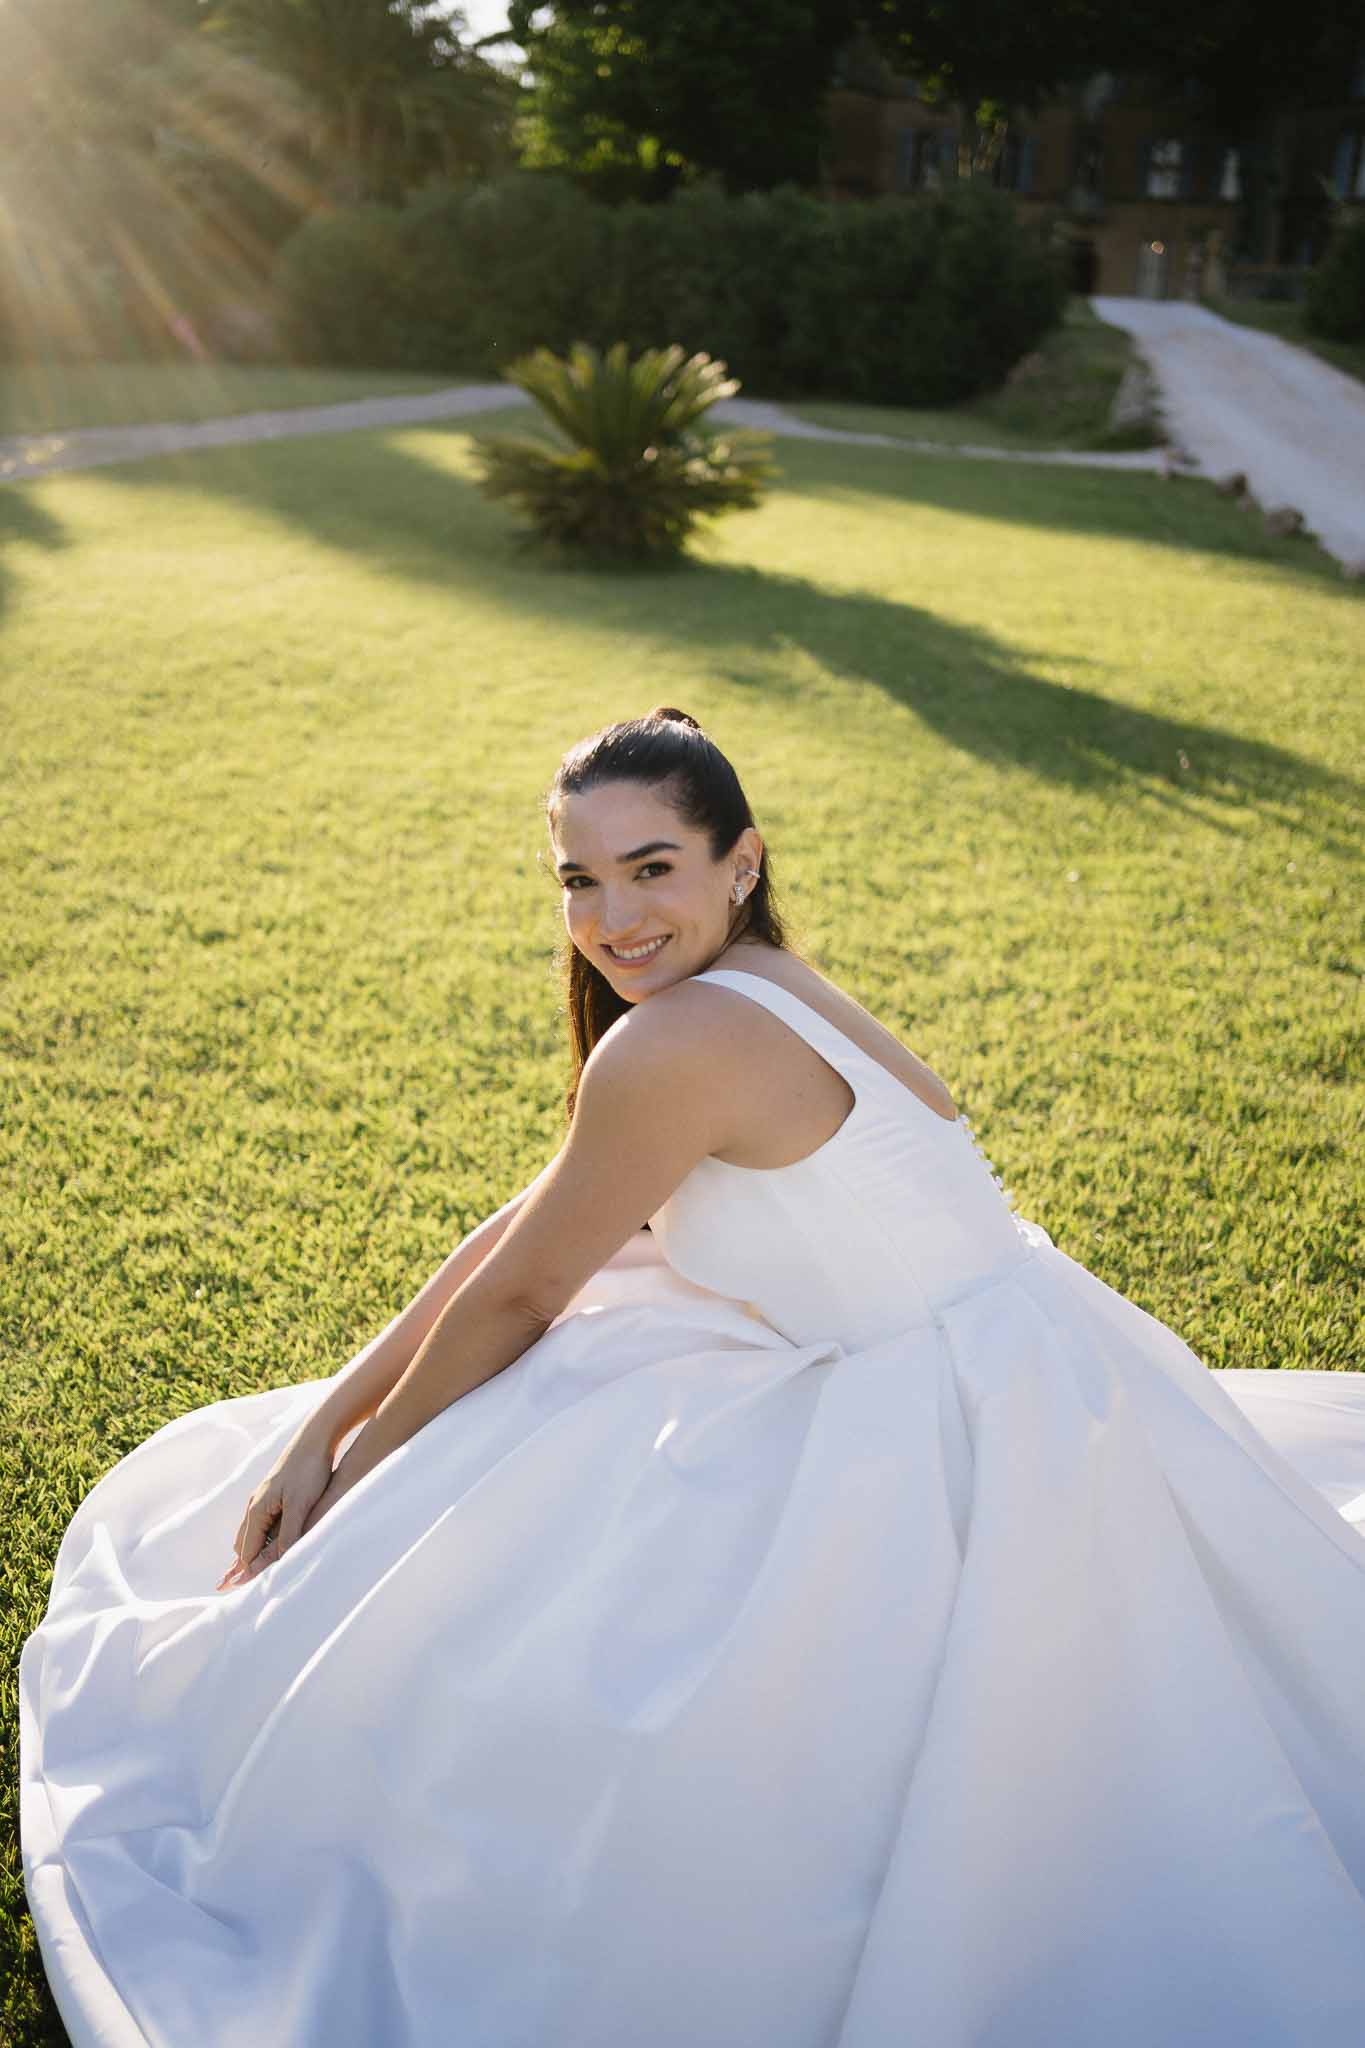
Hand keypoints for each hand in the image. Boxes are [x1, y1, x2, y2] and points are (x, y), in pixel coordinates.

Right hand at [217, 1424, 335, 1590]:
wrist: (315, 1439)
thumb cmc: (309, 1471)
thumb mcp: (300, 1506)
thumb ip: (288, 1535)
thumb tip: (275, 1562)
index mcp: (258, 1510)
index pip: (247, 1551)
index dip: (243, 1573)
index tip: (233, 1592)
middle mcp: (256, 1505)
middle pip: (244, 1544)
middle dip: (241, 1565)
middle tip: (230, 1585)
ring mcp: (264, 1499)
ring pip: (252, 1533)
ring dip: (250, 1552)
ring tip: (245, 1570)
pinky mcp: (275, 1494)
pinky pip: (262, 1524)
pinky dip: (260, 1539)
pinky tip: (268, 1543)